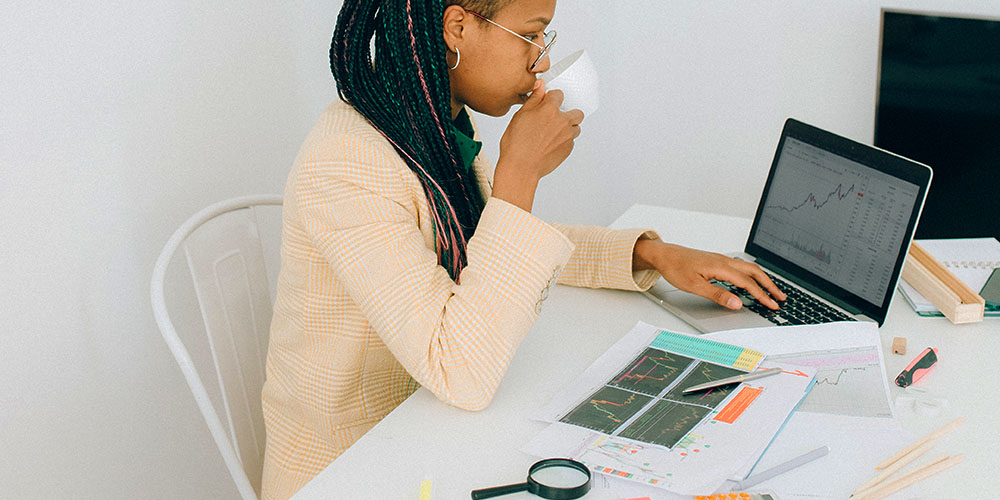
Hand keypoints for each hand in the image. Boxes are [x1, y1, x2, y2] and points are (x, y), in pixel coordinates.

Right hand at [491, 80, 583, 211]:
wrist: (520, 167)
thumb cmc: (516, 143)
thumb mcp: (520, 116)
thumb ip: (534, 99)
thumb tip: (540, 86)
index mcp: (549, 109)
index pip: (559, 95)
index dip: (552, 99)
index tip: (547, 103)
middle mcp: (562, 121)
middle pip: (576, 112)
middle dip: (568, 113)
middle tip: (555, 119)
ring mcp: (567, 136)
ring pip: (576, 128)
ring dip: (568, 128)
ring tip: (554, 134)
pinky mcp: (568, 149)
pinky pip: (571, 141)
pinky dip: (564, 141)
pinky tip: (551, 145)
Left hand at [634, 239, 786, 309]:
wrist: (665, 255)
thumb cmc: (676, 268)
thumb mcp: (695, 286)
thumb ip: (717, 295)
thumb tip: (737, 303)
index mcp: (721, 266)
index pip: (748, 283)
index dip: (762, 295)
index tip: (772, 304)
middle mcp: (724, 261)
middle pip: (754, 272)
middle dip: (770, 285)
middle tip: (781, 297)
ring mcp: (722, 260)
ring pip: (749, 268)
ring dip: (762, 279)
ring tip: (772, 290)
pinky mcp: (718, 261)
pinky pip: (741, 267)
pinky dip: (752, 274)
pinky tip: (751, 281)